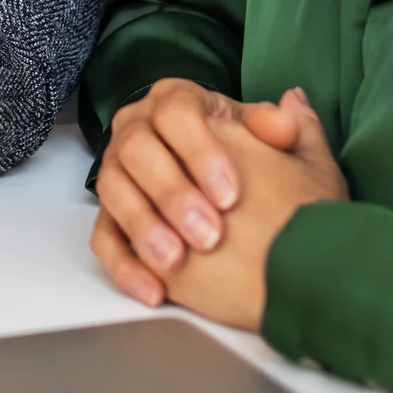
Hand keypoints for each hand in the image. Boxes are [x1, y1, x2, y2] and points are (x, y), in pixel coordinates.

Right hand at [92, 82, 344, 320]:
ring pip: (114, 191)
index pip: (176, 113)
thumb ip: (287, 129)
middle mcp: (137, 128)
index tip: (232, 195)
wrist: (239, 200)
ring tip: (175, 262)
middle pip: (137, 149)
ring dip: (143, 227)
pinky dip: (125, 266)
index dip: (200, 152)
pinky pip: (104, 238)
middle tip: (208, 234)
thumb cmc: (257, 166)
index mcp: (174, 101)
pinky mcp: (109, 215)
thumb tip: (288, 119)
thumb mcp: (280, 146)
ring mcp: (117, 171)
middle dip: (172, 193)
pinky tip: (155, 291)